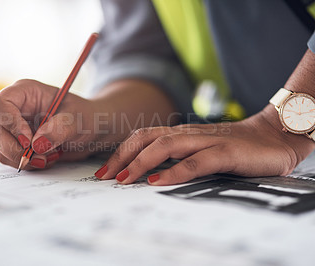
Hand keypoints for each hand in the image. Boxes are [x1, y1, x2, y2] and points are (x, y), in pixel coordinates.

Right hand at [0, 79, 102, 169]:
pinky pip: (11, 159)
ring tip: (51, 155)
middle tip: (42, 156)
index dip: (10, 124)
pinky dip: (29, 164)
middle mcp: (15, 109)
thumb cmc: (85, 116)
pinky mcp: (18, 144)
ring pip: (2, 148)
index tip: (29, 140)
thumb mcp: (78, 119)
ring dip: (26, 159)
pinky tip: (48, 158)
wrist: (92, 131)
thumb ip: (59, 128)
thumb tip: (37, 145)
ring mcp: (14, 128)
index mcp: (25, 92)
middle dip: (18, 149)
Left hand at [95, 107, 314, 185]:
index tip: (103, 172)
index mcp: (180, 134)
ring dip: (141, 163)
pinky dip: (176, 171)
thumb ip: (177, 157)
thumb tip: (147, 175)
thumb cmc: (233, 149)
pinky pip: (196, 161)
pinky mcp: (226, 152)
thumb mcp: (199, 151)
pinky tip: (160, 182)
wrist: (274, 137)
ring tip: (124, 180)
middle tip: (104, 177)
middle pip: (146, 138)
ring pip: (166, 146)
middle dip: (122, 157)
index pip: (142, 138)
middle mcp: (188, 134)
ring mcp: (207, 141)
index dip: (120, 153)